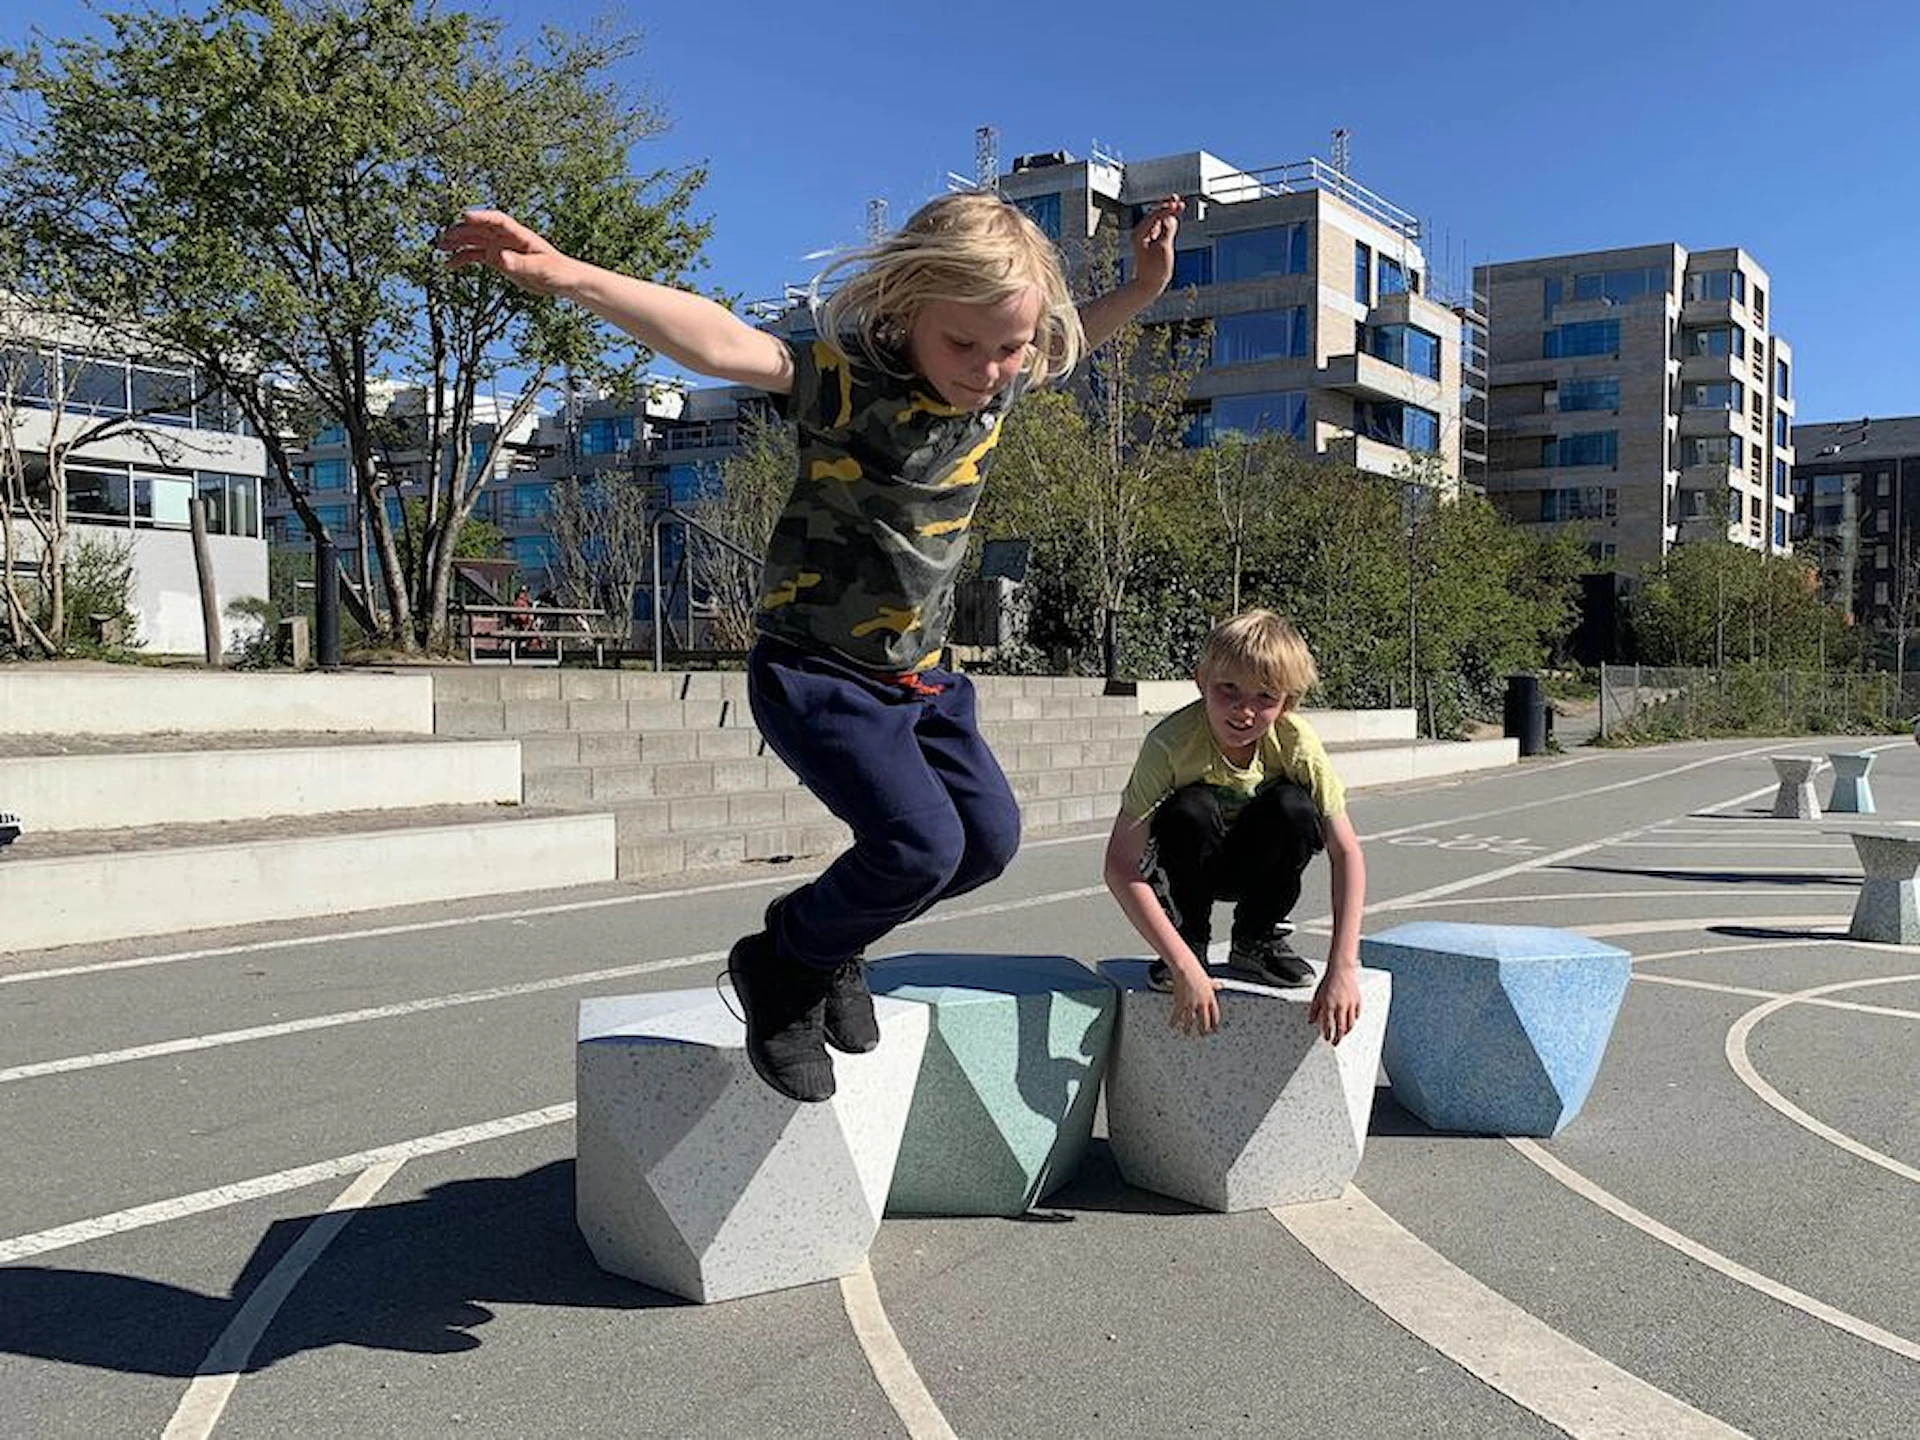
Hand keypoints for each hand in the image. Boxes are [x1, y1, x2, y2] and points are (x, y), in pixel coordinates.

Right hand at [437, 209, 576, 296]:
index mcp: (519, 234)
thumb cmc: (556, 271)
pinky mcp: (497, 259)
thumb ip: (519, 263)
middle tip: (443, 235)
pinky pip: (475, 256)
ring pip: (473, 240)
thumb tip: (499, 258)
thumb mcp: (539, 269)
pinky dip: (462, 259)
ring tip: (439, 246)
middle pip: (480, 228)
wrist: (561, 280)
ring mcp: (500, 247)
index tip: (464, 216)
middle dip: (461, 230)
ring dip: (457, 242)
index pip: (497, 220)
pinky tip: (448, 264)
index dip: (481, 217)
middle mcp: (506, 237)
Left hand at [1128, 195, 1183, 296]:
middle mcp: (1140, 233)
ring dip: (1167, 213)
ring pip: (1157, 220)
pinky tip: (1172, 217)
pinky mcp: (1150, 243)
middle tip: (1177, 198)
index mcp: (1140, 233)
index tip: (1178, 204)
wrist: (1147, 285)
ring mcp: (1145, 238)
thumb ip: (1167, 230)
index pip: (1155, 215)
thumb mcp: (1163, 248)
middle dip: (1166, 207)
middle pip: (1154, 214)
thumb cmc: (1154, 270)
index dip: (1167, 209)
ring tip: (1177, 205)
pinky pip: (1158, 228)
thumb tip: (1171, 218)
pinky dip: (1166, 222)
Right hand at [1168, 962, 1220, 1037]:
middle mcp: (1202, 1003)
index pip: (1215, 1015)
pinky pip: (1177, 1015)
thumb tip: (1220, 985)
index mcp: (1210, 998)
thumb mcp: (1208, 980)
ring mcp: (1192, 1004)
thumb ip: (1214, 985)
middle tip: (1203, 1035)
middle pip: (1204, 1022)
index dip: (1215, 1024)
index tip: (1214, 1030)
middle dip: (1204, 1031)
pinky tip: (1171, 1025)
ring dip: (1188, 1029)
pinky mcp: (1181, 1003)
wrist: (1185, 969)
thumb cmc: (1196, 973)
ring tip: (1187, 1033)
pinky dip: (1173, 1021)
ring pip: (1190, 1022)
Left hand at [1308, 966, 1360, 1044]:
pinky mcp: (1357, 1001)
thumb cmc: (1328, 981)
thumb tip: (1310, 1021)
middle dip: (1338, 1038)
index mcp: (1329, 1006)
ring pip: (1350, 1023)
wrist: (1341, 969)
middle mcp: (1340, 1007)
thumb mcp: (1317, 996)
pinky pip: (1357, 1014)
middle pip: (1341, 1028)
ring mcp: (1350, 1005)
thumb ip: (1314, 1010)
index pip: (1329, 1026)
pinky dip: (1354, 1020)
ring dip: (1346, 1031)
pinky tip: (1352, 1022)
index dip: (1328, 1035)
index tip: (1327, 1039)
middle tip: (1336, 1043)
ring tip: (1343, 1035)